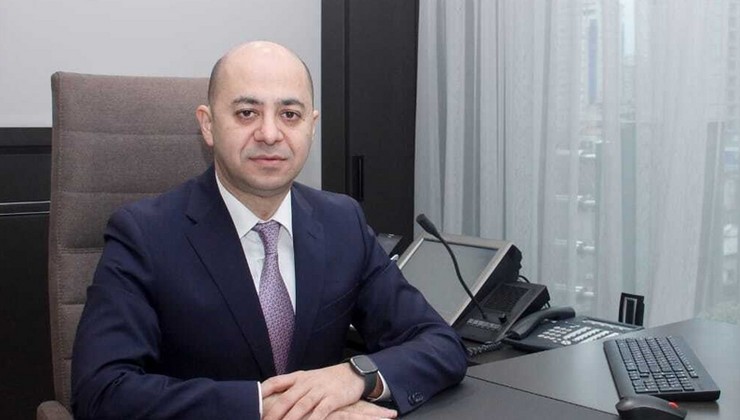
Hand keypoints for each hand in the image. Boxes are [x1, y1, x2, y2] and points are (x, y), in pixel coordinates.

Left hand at [261, 363, 392, 419]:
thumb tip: (270, 398)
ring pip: (301, 406)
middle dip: (273, 413)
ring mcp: (320, 390)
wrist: (353, 373)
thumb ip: (291, 387)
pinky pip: (321, 411)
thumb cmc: (327, 380)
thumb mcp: (307, 379)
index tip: (251, 403)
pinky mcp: (333, 399)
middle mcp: (307, 383)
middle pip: (286, 398)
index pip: (275, 382)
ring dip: (290, 419)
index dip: (263, 391)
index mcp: (298, 377)